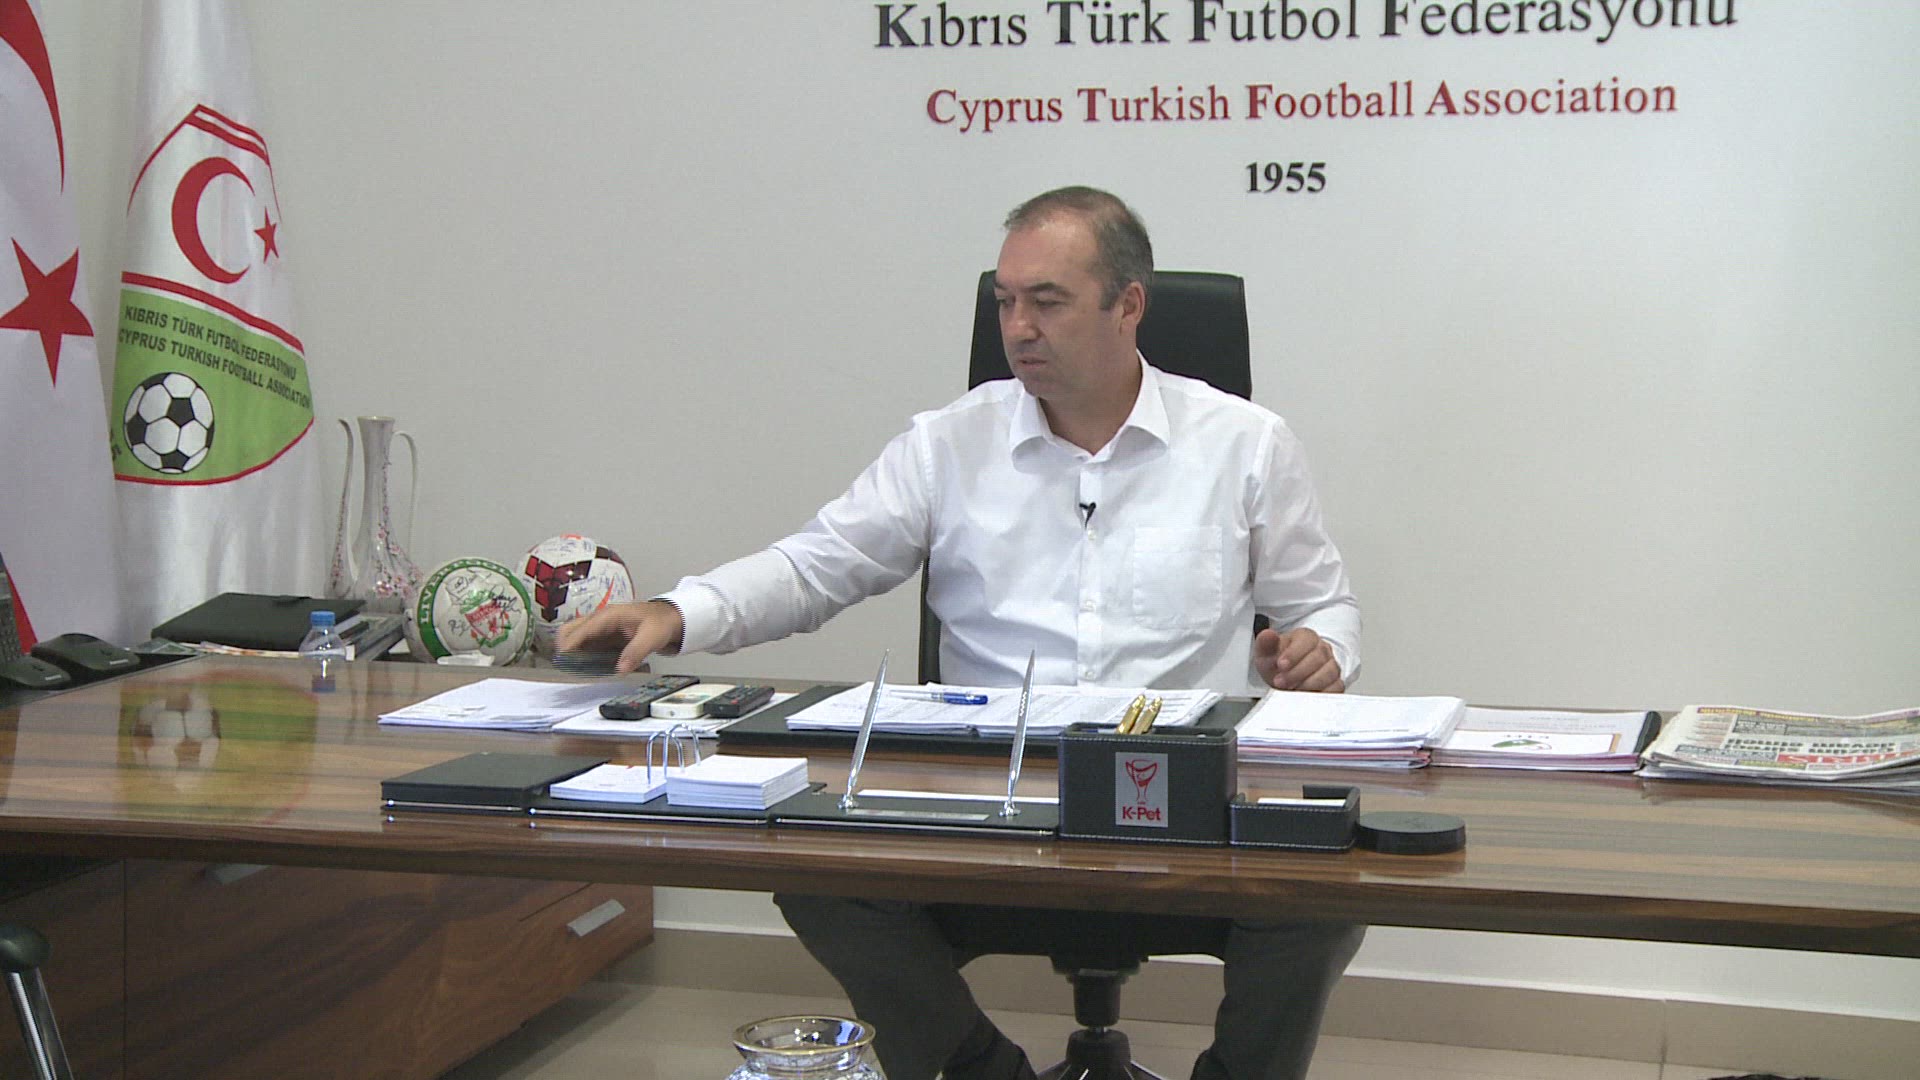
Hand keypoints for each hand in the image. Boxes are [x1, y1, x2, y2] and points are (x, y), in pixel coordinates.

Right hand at [554, 600, 684, 674]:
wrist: (671, 618)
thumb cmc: (661, 623)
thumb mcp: (653, 637)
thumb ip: (636, 652)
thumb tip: (619, 669)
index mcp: (608, 616)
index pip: (580, 630)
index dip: (570, 646)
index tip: (563, 662)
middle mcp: (599, 620)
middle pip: (569, 631)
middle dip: (565, 649)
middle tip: (570, 669)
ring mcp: (599, 629)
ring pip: (574, 639)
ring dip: (573, 654)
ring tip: (578, 672)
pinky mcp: (603, 638)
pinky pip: (586, 647)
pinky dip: (582, 657)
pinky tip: (590, 669)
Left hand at [1255, 627, 1343, 692]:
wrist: (1283, 679)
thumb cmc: (1276, 664)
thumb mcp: (1266, 653)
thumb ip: (1266, 643)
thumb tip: (1267, 634)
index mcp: (1306, 637)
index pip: (1306, 640)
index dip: (1293, 654)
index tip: (1280, 665)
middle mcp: (1322, 649)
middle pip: (1318, 657)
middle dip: (1297, 672)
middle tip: (1280, 682)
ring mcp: (1331, 666)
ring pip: (1329, 673)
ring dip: (1308, 684)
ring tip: (1291, 691)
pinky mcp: (1336, 683)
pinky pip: (1336, 688)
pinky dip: (1321, 694)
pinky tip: (1306, 698)